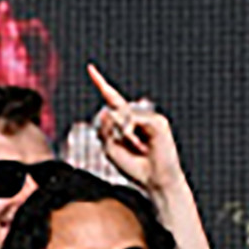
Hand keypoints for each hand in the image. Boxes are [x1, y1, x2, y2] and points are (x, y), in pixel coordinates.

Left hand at [88, 64, 183, 194]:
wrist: (152, 180)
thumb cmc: (132, 166)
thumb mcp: (109, 149)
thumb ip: (104, 130)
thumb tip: (108, 111)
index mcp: (124, 122)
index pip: (111, 100)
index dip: (101, 84)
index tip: (90, 68)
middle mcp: (136, 116)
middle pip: (113, 112)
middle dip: (113, 132)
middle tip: (129, 146)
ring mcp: (148, 118)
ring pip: (122, 117)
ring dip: (123, 136)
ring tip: (137, 149)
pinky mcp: (158, 121)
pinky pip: (134, 120)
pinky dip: (131, 134)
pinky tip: (142, 145)